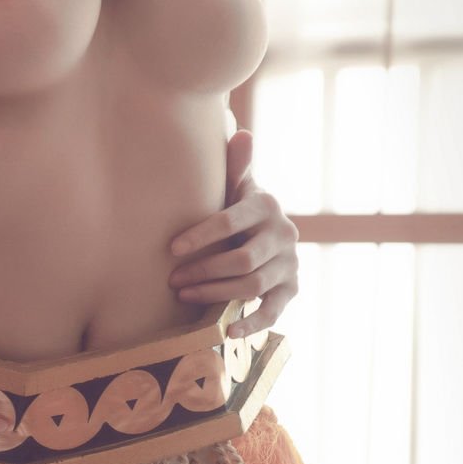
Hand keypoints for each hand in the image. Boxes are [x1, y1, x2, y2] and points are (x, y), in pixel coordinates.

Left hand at [167, 129, 298, 337]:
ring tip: (184, 296)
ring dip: (216, 293)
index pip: (231, 220)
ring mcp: (290, 263)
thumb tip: (241, 132)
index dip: (201, 236)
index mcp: (266, 205)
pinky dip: (251, 322)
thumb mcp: (235, 188)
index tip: (171, 250)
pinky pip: (273, 311)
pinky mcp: (291, 290)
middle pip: (242, 259)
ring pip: (252, 284)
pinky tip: (226, 331)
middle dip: (204, 271)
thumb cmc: (236, 210)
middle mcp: (284, 234)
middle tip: (172, 280)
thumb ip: (235, 166)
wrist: (264, 234)